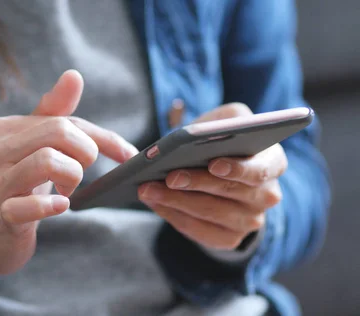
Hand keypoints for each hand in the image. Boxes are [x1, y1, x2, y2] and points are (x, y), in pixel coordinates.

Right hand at [0, 70, 137, 296]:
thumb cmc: (16, 184)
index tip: (126, 154)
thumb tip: (73, 75)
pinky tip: (60, 206)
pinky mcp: (0, 215)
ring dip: (72, 177)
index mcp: (2, 128)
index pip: (62, 120)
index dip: (101, 137)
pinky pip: (29, 205)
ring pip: (47, 161)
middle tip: (81, 172)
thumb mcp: (33, 147)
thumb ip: (53, 113)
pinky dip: (51, 206)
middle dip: (85, 153)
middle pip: (58, 132)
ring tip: (67, 191)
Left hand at [138, 103, 286, 249]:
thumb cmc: (221, 143)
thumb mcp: (224, 122)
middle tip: (169, 176)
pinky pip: (200, 230)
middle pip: (230, 191)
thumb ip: (215, 121)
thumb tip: (193, 128)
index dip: (239, 168)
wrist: (222, 175)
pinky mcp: (229, 238)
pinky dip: (174, 215)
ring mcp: (250, 221)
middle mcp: (267, 195)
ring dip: (176, 201)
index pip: (261, 169)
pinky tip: (155, 202)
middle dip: (196, 183)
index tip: (214, 164)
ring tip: (149, 189)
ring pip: (211, 213)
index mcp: (273, 162)